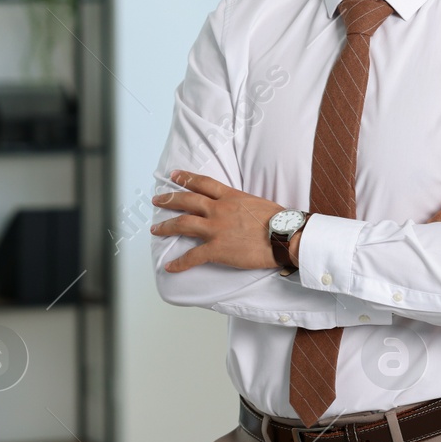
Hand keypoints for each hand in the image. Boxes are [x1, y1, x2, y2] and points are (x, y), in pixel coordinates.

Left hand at [150, 170, 282, 271]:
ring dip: (166, 227)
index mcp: (229, 196)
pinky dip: (179, 263)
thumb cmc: (278, 220)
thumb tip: (237, 207)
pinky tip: (169, 266)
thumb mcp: (256, 202)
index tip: (174, 175)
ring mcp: (215, 229)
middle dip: (169, 199)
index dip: (186, 178)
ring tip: (155, 229)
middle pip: (187, 201)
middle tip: (157, 200)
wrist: (284, 236)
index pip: (202, 183)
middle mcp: (218, 210)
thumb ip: (241, 203)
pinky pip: (192, 256)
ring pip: (183, 224)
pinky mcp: (216, 249)